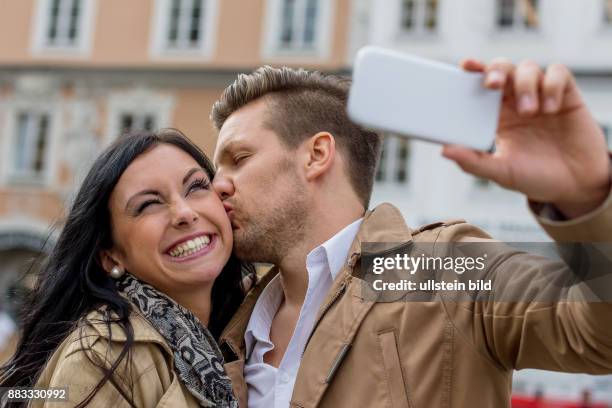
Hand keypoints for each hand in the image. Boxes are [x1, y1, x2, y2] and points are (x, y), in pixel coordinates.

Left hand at [442, 58, 610, 218]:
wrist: (574, 185)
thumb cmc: (533, 177)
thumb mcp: (501, 173)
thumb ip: (473, 162)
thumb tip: (444, 150)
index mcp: (495, 115)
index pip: (479, 86)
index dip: (473, 72)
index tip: (465, 66)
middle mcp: (515, 101)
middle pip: (502, 68)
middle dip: (495, 70)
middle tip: (492, 85)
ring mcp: (540, 96)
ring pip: (527, 68)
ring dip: (525, 85)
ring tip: (530, 112)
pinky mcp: (567, 95)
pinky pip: (558, 74)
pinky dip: (552, 85)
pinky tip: (551, 109)